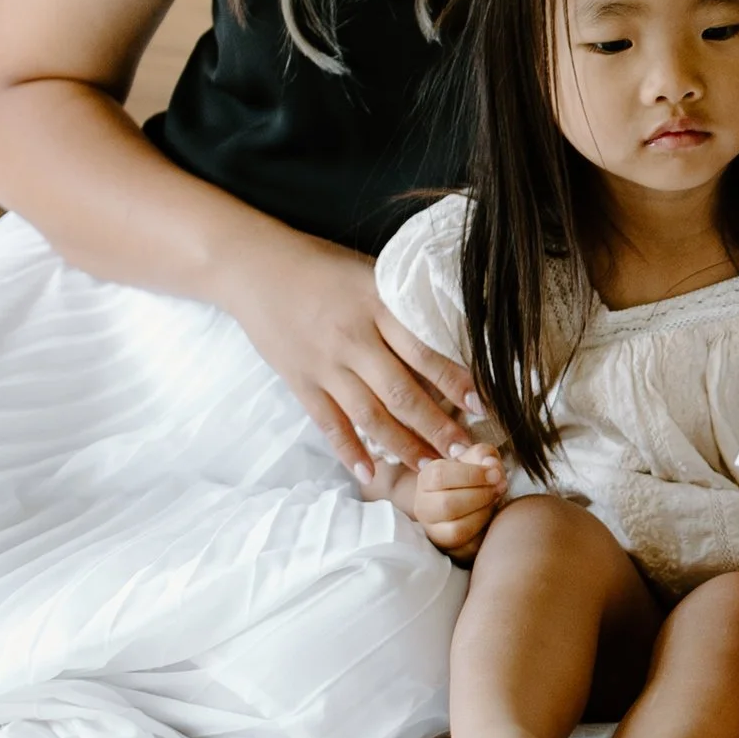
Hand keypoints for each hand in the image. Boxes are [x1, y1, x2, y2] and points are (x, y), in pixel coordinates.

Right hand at [229, 228, 479, 472]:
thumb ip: (402, 306)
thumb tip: (450, 333)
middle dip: (438, 427)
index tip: (483, 404)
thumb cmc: (321, 266)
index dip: (456, 382)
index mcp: (378, 307)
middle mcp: (353, 339)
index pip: (425, 352)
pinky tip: (369, 471)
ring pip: (370, 416)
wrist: (255, 266)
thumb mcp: (370, 273)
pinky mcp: (299, 381)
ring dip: (403, 446)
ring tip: (430, 468)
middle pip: (402, 393)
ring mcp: (324, 364)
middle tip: (465, 452)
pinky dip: (349, 450)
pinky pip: (328, 423)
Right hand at [378, 445, 508, 555]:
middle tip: (499, 489)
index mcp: (427, 478)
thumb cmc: (476, 477)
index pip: (439, 476)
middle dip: (480, 496)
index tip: (495, 474)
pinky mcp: (448, 549)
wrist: (478, 501)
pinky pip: (468, 548)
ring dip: (483, 514)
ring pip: (456, 530)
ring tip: (494, 503)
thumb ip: (485, 455)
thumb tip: (491, 466)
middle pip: (447, 505)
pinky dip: (484, 532)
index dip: (472, 475)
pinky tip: (490, 519)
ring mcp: (433, 530)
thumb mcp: (480, 458)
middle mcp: (423, 506)